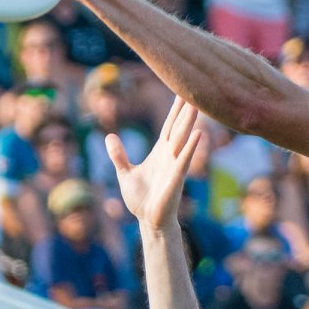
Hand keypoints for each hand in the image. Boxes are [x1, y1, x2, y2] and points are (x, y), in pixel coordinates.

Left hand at [106, 98, 201, 229]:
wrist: (148, 220)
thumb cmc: (141, 199)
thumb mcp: (125, 172)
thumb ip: (118, 154)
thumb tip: (110, 136)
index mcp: (160, 151)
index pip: (169, 125)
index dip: (175, 109)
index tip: (181, 91)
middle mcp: (170, 155)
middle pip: (178, 127)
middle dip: (185, 109)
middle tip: (194, 88)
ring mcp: (175, 165)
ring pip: (183, 139)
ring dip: (190, 122)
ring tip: (197, 105)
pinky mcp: (176, 178)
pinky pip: (184, 159)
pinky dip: (190, 147)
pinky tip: (199, 134)